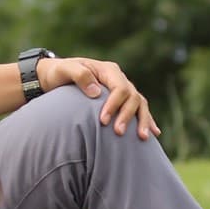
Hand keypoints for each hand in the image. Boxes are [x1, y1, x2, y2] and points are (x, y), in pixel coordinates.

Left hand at [37, 56, 161, 139]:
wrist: (55, 77)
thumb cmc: (58, 73)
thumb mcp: (64, 70)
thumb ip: (79, 76)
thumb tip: (97, 93)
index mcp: (108, 70)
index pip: (119, 88)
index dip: (114, 105)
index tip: (103, 121)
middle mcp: (118, 79)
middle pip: (133, 97)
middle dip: (128, 116)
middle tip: (118, 133)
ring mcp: (122, 90)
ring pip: (140, 104)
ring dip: (143, 120)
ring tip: (143, 138)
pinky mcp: (121, 101)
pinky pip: (138, 110)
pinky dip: (147, 120)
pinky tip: (154, 133)